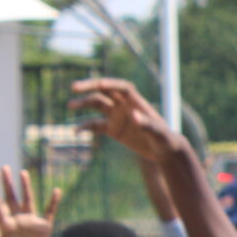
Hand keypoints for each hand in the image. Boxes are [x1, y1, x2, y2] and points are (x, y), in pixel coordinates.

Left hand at [0, 168, 60, 236]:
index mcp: (5, 226)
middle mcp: (17, 220)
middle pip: (11, 198)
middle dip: (7, 183)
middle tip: (3, 168)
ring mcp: (31, 223)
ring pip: (28, 200)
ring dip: (26, 187)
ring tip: (23, 173)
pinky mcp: (44, 227)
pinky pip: (50, 212)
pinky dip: (53, 202)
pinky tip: (57, 191)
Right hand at [69, 77, 184, 162]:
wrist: (164, 152)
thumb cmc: (165, 140)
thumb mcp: (158, 134)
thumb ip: (147, 125)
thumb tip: (134, 116)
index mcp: (136, 102)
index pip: (122, 87)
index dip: (110, 84)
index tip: (100, 84)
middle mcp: (124, 105)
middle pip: (104, 90)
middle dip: (89, 87)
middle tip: (74, 87)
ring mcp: (116, 116)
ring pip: (96, 104)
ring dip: (83, 103)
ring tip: (71, 106)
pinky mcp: (112, 129)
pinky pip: (95, 125)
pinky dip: (85, 126)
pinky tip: (76, 131)